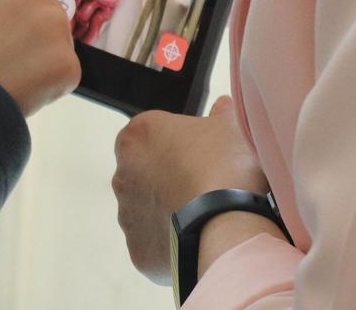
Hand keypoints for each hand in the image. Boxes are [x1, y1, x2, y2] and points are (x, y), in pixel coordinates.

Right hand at [0, 0, 86, 116]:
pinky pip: (62, 73)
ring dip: (38, 59)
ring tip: (3, 74)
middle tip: (2, 55)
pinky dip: (46, 84)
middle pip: (46, 8)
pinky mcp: (67, 61)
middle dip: (33, 32)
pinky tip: (19, 89)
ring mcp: (53, 25)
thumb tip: (7, 13)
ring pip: (55, 43)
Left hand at [111, 96, 269, 281]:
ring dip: (170, 211)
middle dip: (171, 179)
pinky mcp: (137, 250)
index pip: (152, 134)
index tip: (204, 155)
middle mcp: (122, 174)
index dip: (180, 144)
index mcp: (137, 136)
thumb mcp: (233, 127)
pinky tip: (200, 239)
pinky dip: (174, 243)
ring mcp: (127, 215)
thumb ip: (222, 114)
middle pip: (146, 173)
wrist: (228, 226)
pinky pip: (155, 243)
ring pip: (149, 210)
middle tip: (208, 187)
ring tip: (208, 217)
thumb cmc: (227, 168)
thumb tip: (224, 106)